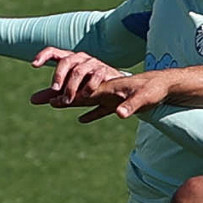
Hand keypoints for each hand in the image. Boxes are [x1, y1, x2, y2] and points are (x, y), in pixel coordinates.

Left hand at [29, 48, 133, 120]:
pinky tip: (83, 98)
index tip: (33, 65)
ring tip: (67, 101)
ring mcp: (93, 63)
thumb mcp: (67, 88)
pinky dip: (88, 88)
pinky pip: (95, 78)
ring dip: (72, 87)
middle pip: (66, 62)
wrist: (114, 85)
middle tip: (54, 90)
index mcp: (69, 59)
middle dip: (59, 75)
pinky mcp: (105, 71)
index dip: (43, 56)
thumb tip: (32, 100)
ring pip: (80, 71)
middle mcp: (80, 58)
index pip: (53, 51)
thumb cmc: (86, 84)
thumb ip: (51, 94)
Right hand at [29, 50, 173, 123]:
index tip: (47, 100)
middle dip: (55, 96)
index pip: (79, 93)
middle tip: (35, 99)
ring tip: (52, 105)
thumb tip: (119, 113)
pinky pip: (99, 108)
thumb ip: (131, 106)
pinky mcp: (118, 102)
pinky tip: (82, 119)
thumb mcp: (144, 98)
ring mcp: (109, 96)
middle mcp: (104, 90)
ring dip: (68, 103)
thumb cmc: (156, 90)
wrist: (167, 84)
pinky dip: (90, 113)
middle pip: (74, 94)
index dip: (63, 96)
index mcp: (106, 88)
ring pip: (83, 100)